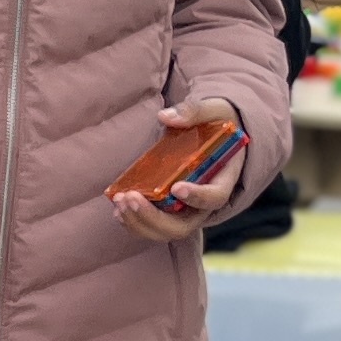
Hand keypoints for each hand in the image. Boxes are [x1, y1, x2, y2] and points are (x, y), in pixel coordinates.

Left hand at [108, 97, 242, 244]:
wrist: (216, 133)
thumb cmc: (217, 122)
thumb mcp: (214, 110)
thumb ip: (194, 112)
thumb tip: (165, 117)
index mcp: (223, 178)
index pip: (214, 197)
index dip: (197, 196)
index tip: (176, 187)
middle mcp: (205, 202)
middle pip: (184, 225)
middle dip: (155, 217)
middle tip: (131, 198)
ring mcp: (187, 209)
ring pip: (166, 230)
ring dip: (140, 221)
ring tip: (119, 202)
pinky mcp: (170, 209)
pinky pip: (154, 225)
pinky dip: (135, 221)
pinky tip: (118, 209)